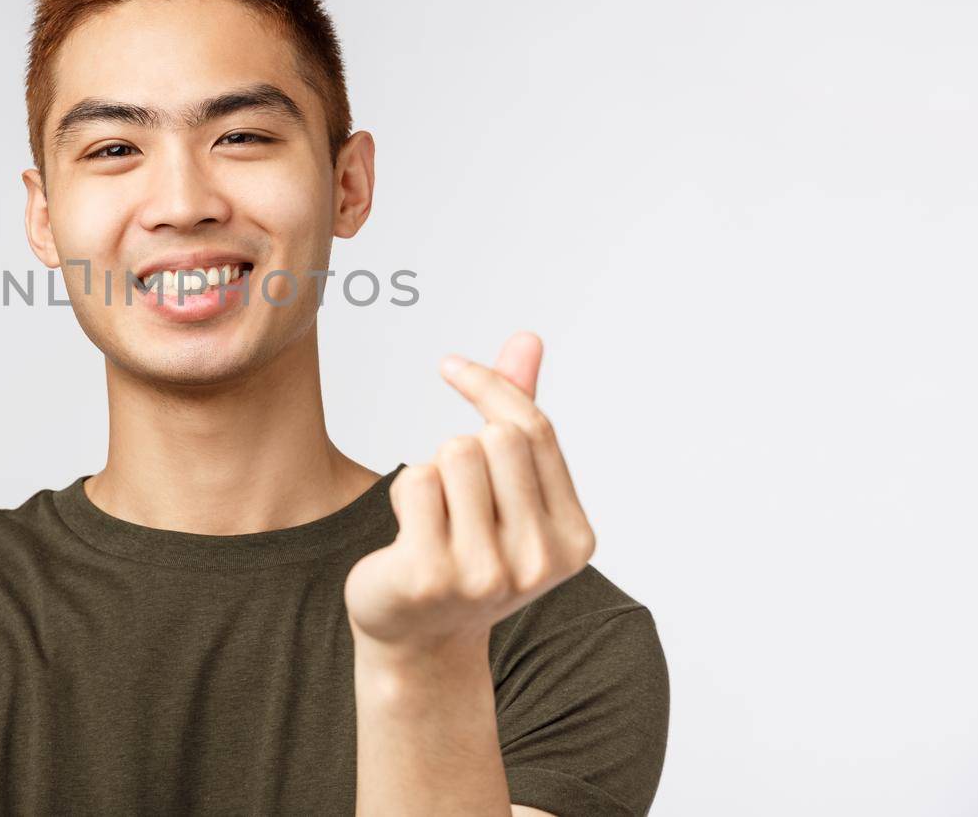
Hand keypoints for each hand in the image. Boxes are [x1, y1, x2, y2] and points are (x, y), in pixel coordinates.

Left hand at [345, 332, 595, 653]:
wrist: (417, 641)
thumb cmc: (465, 552)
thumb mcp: (506, 490)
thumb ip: (519, 414)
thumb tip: (528, 337)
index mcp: (574, 539)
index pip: (535, 429)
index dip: (491, 386)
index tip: (452, 366)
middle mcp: (539, 560)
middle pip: (495, 437)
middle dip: (461, 447)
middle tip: (452, 496)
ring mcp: (486, 572)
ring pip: (453, 455)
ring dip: (430, 473)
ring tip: (433, 519)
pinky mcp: (431, 574)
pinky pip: (414, 481)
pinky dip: (402, 494)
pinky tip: (407, 534)